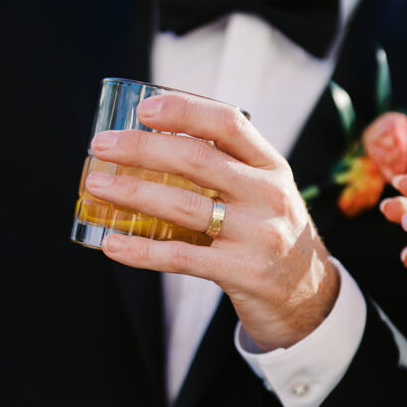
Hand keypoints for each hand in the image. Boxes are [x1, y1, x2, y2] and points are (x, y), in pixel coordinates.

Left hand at [86, 94, 338, 350]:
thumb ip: (228, 171)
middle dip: (141, 148)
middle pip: (197, 159)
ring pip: (184, 206)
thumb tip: (151, 147)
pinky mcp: (243, 272)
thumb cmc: (272, 237)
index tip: (143, 108)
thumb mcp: (266, 195)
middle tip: (101, 146)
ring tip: (97, 186)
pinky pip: (182, 257)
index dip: (184, 110)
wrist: (309, 297)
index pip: (228, 124)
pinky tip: (112, 245)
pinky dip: (141, 251)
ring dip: (133, 193)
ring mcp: (257, 235)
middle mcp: (268, 196)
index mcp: (272, 167)